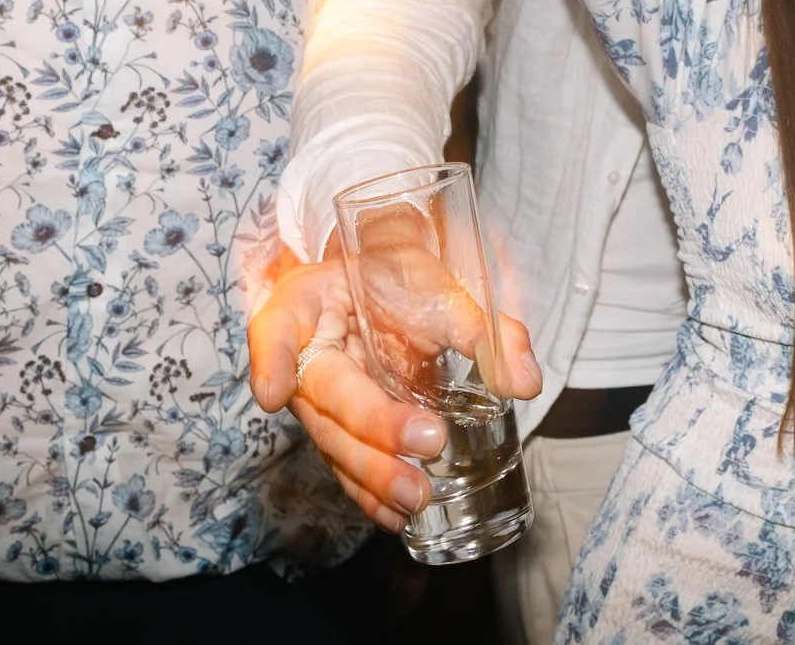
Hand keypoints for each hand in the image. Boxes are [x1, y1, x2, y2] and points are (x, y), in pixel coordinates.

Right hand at [248, 257, 541, 531]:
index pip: (276, 326)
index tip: (273, 392)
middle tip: (423, 454)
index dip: (271, 359)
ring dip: (372, 476)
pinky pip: (345, 462)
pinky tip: (395, 516)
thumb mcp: (437, 284)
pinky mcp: (336, 427)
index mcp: (306, 302)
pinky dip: (369, 491)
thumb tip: (523, 381)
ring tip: (416, 500)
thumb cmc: (399, 277)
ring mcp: (313, 397)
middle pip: (323, 400)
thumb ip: (481, 328)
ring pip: (333, 442)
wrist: (385, 281)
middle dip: (370, 436)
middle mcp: (300, 354)